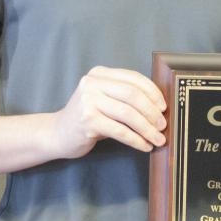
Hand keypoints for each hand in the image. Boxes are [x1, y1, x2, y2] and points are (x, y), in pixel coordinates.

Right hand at [48, 66, 166, 157]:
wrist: (57, 133)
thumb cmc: (87, 117)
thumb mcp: (104, 99)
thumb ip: (124, 96)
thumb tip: (159, 107)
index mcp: (99, 73)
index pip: (133, 78)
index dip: (153, 92)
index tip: (164, 107)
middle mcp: (92, 83)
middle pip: (132, 95)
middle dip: (152, 112)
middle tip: (163, 125)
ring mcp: (88, 101)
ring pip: (128, 114)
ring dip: (147, 129)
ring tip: (157, 139)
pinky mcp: (87, 121)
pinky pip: (120, 131)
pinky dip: (136, 140)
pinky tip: (144, 146)